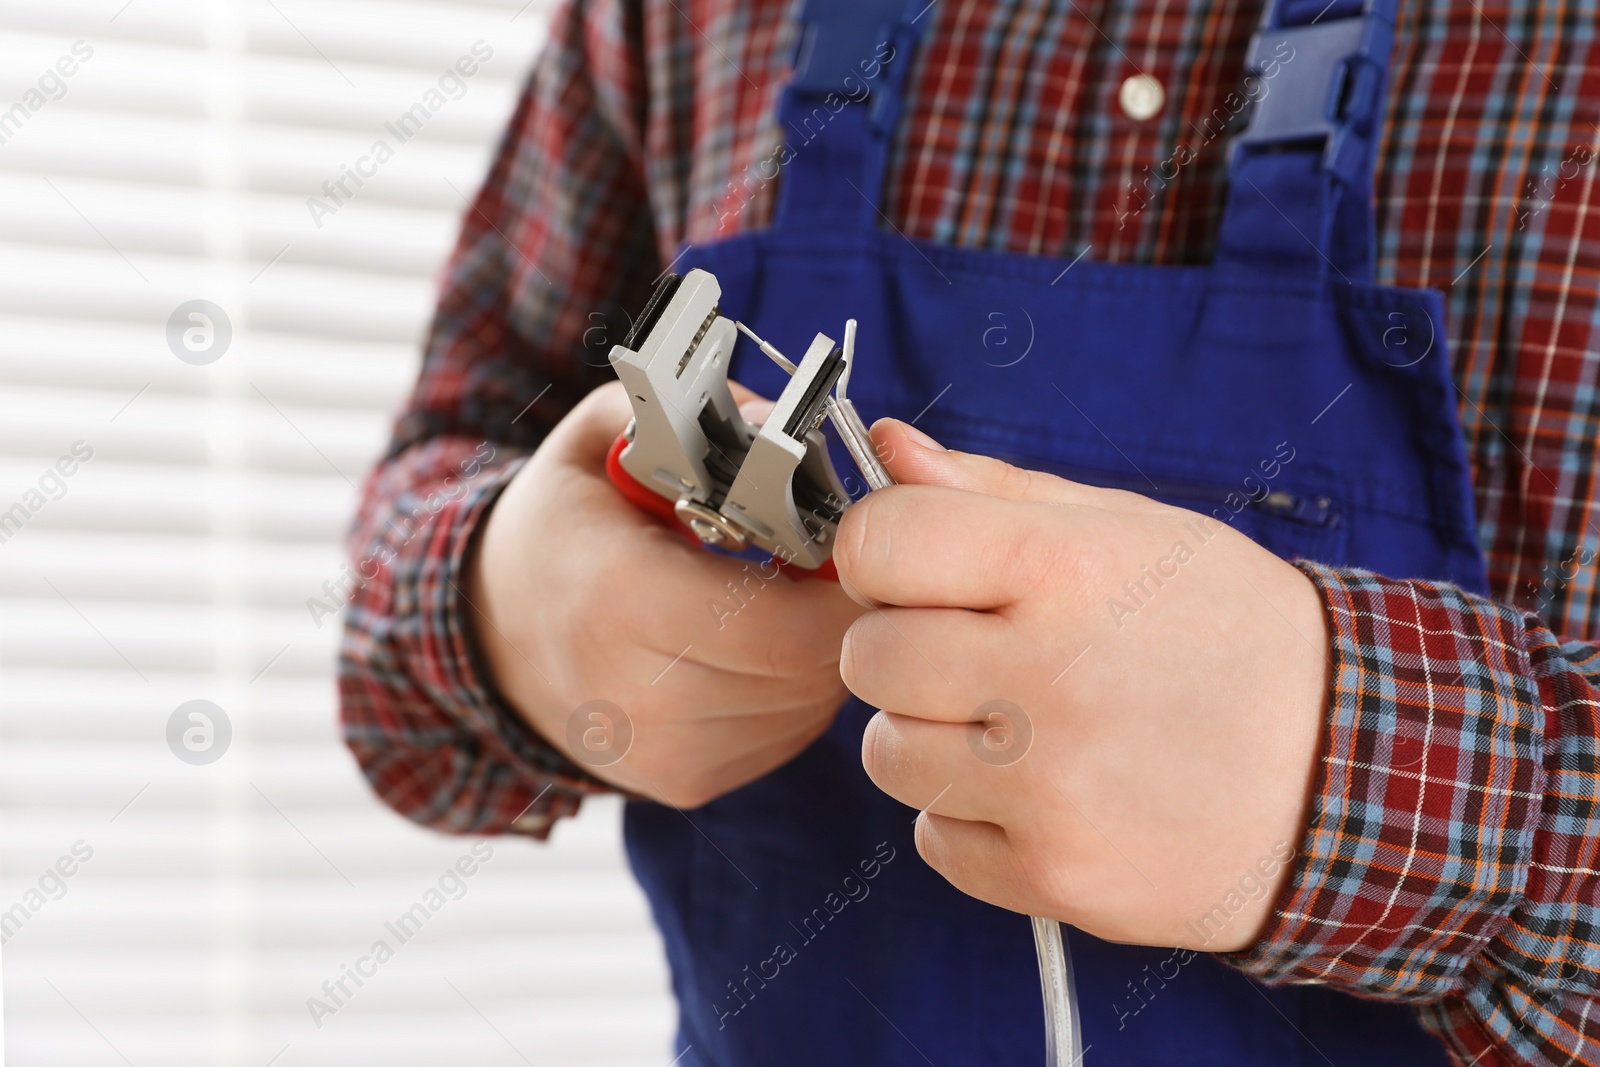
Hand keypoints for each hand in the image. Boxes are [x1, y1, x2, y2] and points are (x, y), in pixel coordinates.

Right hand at [466, 381, 863, 807]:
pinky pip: (785, 737)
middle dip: (844, 615)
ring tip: (794, 598)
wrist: (491, 632)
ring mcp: (660, 754)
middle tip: (840, 565)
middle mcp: (637, 698)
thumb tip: (792, 429)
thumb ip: (702, 421)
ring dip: (825, 653)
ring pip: (807, 709)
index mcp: (621, 600)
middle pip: (807, 672)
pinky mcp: (682, 784)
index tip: (854, 544)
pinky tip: (764, 645)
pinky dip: (796, 691)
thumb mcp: (607, 438)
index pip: (785, 628)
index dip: (842, 588)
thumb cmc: (564, 525)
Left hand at [834, 420, 1328, 951]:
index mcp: (1065, 569)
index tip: (918, 568)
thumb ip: (994, 488)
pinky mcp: (1055, 875)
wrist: (1349, 772)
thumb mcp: (1132, 529)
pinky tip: (1043, 791)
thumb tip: (887, 450)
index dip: (884, 551)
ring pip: (888, 754)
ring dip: (931, 737)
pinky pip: (933, 838)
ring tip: (1016, 725)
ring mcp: (1050, 789)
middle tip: (977, 653)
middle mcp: (1049, 678)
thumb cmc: (1229, 633)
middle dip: (905, 648)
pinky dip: (970, 817)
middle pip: (869, 657)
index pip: (879, 544)